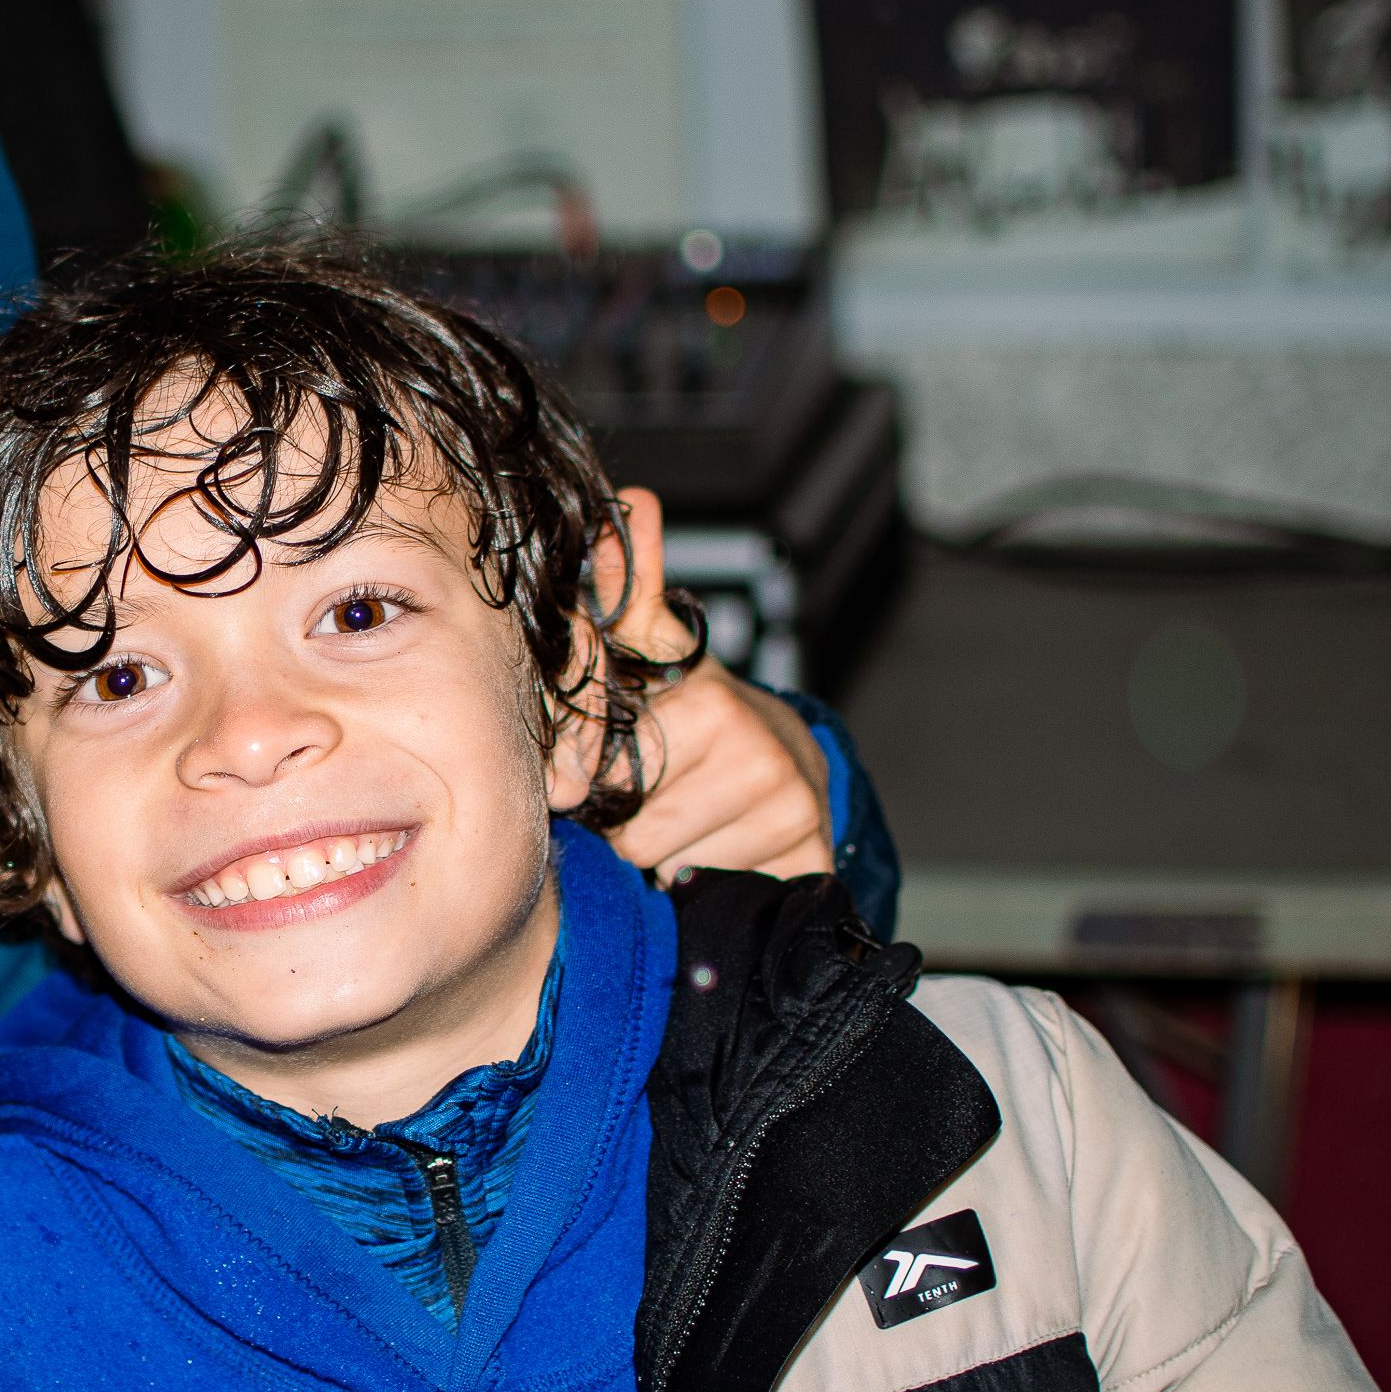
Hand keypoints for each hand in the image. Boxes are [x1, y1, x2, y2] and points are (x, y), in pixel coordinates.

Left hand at [590, 488, 833, 884]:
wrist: (791, 767)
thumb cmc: (700, 713)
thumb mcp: (659, 651)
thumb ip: (629, 591)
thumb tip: (634, 499)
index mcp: (705, 699)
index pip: (599, 764)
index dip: (584, 774)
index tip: (593, 768)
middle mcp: (754, 747)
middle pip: (629, 829)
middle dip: (623, 819)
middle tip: (651, 792)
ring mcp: (786, 806)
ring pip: (666, 865)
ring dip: (661, 855)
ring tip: (688, 818)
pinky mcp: (806, 858)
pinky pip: (713, 892)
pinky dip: (704, 883)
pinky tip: (718, 851)